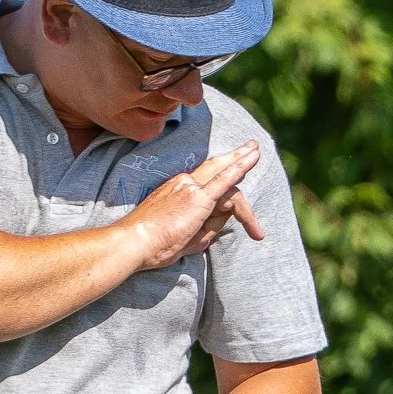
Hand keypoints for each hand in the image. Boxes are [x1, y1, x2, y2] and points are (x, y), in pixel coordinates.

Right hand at [128, 143, 264, 268]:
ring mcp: (191, 188)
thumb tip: (226, 219)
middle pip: (218, 172)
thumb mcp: (185, 236)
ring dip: (246, 211)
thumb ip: (207, 226)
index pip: (205, 180)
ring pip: (227, 185)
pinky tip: (254, 156)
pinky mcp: (198, 198)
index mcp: (177, 190)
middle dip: (237, 159)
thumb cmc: (153, 246)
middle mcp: (185, 182)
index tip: (231, 170)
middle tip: (253, 147)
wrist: (134, 243)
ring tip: (258, 225)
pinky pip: (225, 178)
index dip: (222, 175)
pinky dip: (241, 166)